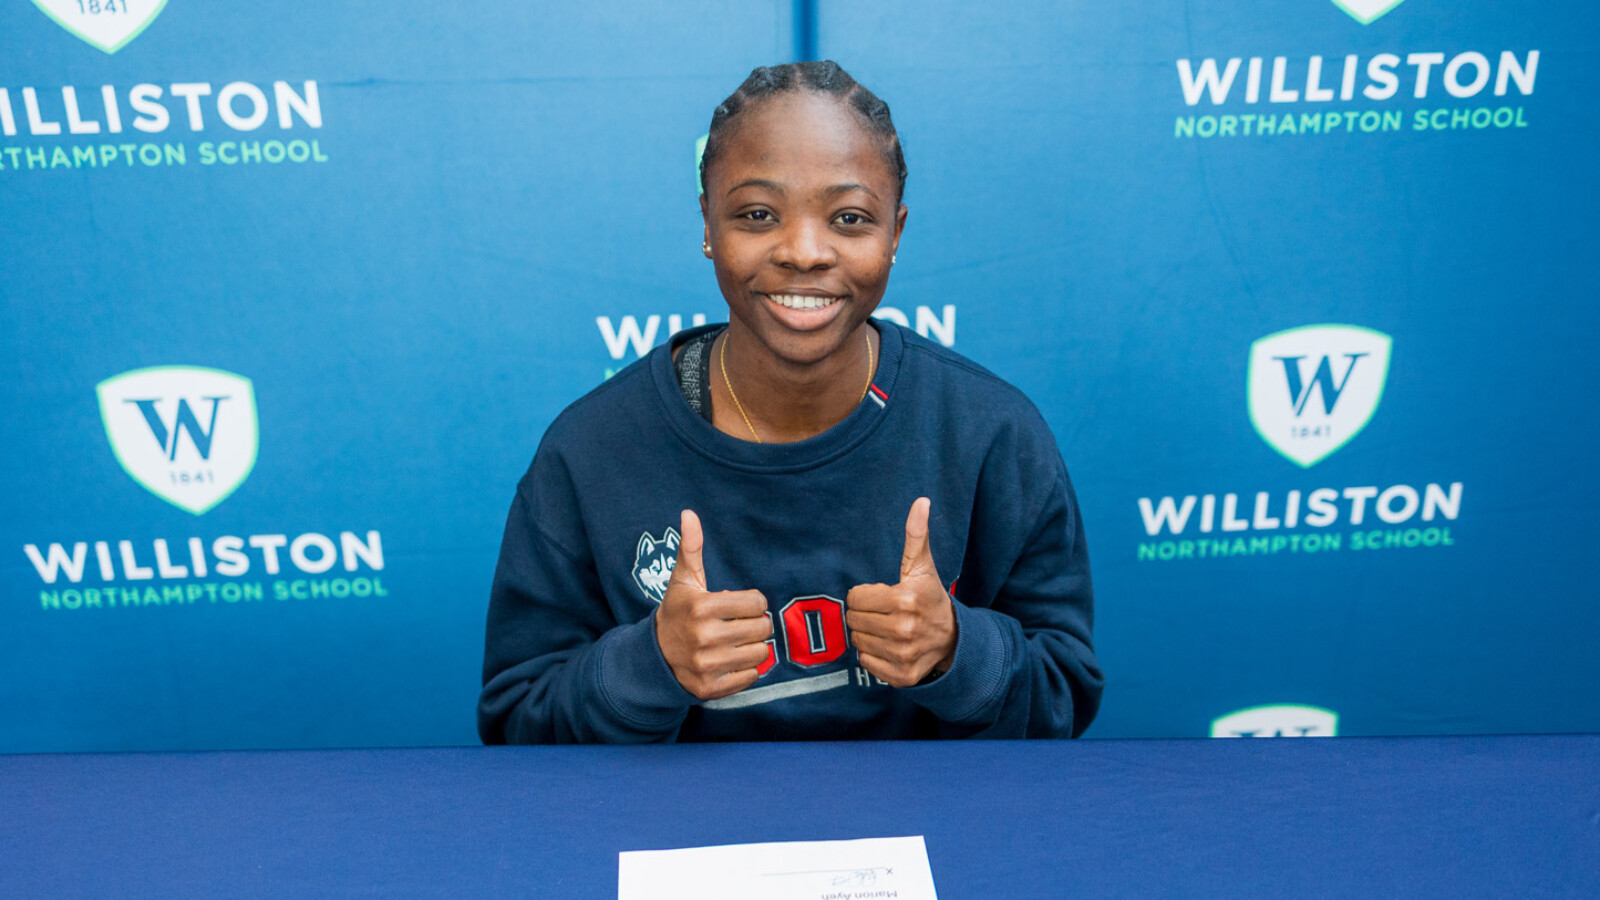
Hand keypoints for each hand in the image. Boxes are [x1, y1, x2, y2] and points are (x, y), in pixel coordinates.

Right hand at [654, 509, 773, 700]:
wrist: (654, 656)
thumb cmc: (677, 611)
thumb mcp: (683, 579)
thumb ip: (691, 547)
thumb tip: (689, 513)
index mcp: (702, 608)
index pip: (757, 603)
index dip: (751, 603)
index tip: (736, 606)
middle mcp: (704, 638)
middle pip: (762, 628)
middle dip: (753, 625)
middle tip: (736, 625)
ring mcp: (707, 665)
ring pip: (761, 654)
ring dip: (752, 647)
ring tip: (733, 642)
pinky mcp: (711, 688)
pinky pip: (752, 676)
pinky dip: (746, 670)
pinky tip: (728, 661)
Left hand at [845, 497, 957, 687]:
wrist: (953, 638)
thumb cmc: (930, 598)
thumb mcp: (922, 567)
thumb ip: (916, 535)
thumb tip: (921, 501)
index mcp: (905, 599)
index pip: (855, 597)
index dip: (865, 595)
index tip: (882, 596)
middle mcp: (904, 629)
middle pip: (854, 620)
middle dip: (865, 614)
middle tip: (883, 613)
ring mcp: (903, 654)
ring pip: (858, 642)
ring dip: (868, 635)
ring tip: (887, 629)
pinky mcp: (902, 675)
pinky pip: (866, 663)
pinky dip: (873, 656)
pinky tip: (890, 647)